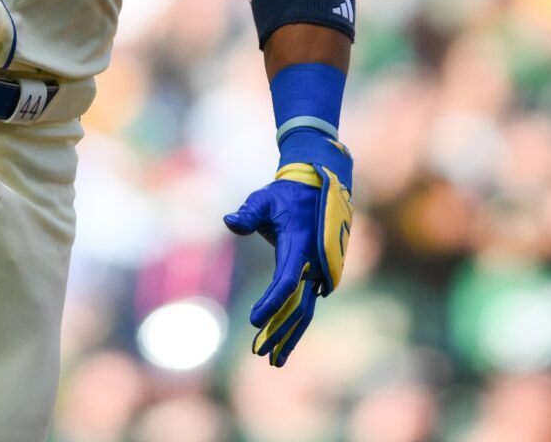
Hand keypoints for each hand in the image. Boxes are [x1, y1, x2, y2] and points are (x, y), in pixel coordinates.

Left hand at [223, 134, 352, 366]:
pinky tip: (284, 343)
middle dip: (279, 331)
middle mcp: (315, 264)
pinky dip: (295, 324)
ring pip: (305, 310)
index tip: (254, 321)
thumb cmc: (285, 194)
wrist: (318, 190)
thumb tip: (230, 221)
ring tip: (274, 360)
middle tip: (260, 353)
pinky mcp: (319, 276)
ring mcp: (320, 272)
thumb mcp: (264, 198)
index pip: (285, 281)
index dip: (271, 303)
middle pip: (298, 305)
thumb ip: (249, 212)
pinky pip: (307, 304)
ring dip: (289, 334)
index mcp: (300, 246)